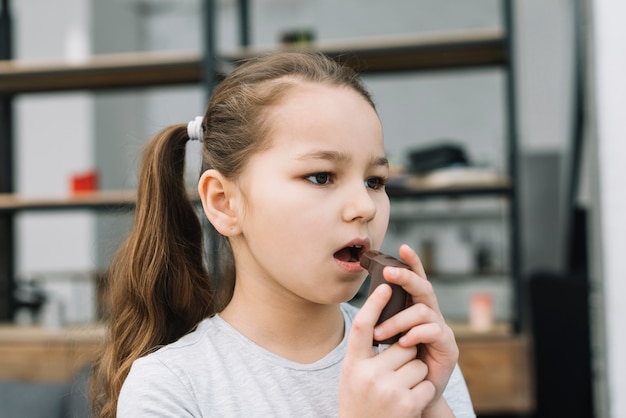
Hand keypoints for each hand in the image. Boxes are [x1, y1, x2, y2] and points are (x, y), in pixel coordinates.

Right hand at [339, 283, 435, 416]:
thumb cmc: (361, 401)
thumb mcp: (353, 375)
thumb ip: (365, 352)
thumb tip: (386, 323)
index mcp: (352, 365)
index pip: (362, 326)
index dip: (374, 303)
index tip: (387, 285)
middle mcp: (368, 375)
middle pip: (403, 346)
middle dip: (406, 356)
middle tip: (395, 375)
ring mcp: (387, 390)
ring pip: (418, 364)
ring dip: (415, 376)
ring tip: (399, 391)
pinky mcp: (406, 405)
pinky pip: (426, 385)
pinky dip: (422, 393)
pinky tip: (408, 404)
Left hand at [373, 244, 458, 414]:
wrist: (412, 395)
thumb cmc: (396, 365)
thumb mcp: (386, 337)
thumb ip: (383, 319)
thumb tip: (368, 301)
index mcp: (416, 309)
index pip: (416, 280)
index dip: (412, 263)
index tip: (402, 247)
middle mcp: (432, 315)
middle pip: (423, 287)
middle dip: (406, 276)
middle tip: (389, 272)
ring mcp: (442, 329)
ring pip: (423, 310)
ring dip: (399, 319)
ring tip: (380, 334)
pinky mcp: (449, 346)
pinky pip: (433, 330)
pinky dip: (415, 334)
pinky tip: (403, 343)